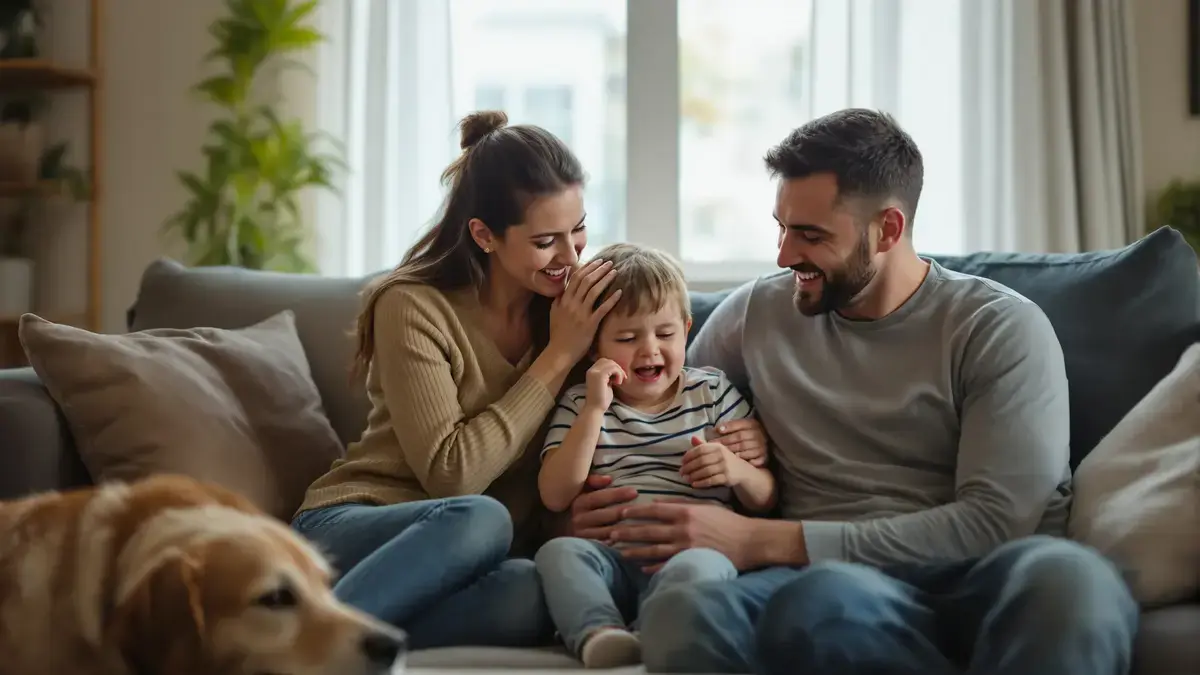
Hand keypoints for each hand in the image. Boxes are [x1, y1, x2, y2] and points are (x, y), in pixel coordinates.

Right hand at [548, 259, 621, 362]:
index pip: (575, 278)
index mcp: (563, 300)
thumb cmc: (558, 334)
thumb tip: (563, 288)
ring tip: (615, 272)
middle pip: (586, 281)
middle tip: (609, 262)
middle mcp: (572, 304)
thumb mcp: (554, 313)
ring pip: (594, 291)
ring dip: (605, 279)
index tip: (597, 261)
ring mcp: (581, 314)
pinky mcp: (590, 324)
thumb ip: (559, 299)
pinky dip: (611, 299)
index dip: (587, 267)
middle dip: (599, 269)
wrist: (559, 352)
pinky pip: (602, 308)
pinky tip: (620, 292)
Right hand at [568, 474, 638, 541]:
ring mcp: (584, 536)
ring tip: (641, 524)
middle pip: (605, 515)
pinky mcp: (589, 549)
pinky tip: (632, 542)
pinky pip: (606, 547)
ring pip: (607, 532)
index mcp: (579, 503)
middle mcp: (579, 520)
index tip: (634, 491)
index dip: (616, 494)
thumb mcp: (582, 491)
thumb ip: (593, 481)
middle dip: (623, 511)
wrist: (564, 532)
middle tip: (642, 508)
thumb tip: (608, 479)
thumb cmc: (581, 508)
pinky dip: (619, 544)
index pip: (598, 498)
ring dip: (624, 529)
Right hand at [585, 358, 624, 412]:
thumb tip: (616, 371)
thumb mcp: (606, 384)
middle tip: (621, 379)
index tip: (619, 377)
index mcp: (591, 372)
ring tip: (619, 382)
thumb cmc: (601, 399)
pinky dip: (618, 374)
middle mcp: (591, 370)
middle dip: (617, 368)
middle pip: (608, 360)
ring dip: (619, 371)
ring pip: (611, 363)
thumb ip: (608, 376)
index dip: (613, 367)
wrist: (595, 408)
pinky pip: (613, 368)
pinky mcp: (599, 375)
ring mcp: (594, 372)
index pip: (604, 361)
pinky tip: (618, 383)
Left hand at [610, 502, 754, 571]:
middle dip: (628, 532)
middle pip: (648, 531)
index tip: (622, 513)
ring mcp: (686, 548)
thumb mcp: (704, 506)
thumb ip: (680, 504)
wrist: (749, 542)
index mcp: (685, 512)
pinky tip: (642, 569)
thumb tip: (657, 503)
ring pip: (653, 550)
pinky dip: (653, 567)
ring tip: (620, 552)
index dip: (636, 512)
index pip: (654, 510)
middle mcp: (682, 529)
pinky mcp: (691, 562)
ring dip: (635, 551)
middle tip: (611, 534)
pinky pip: (667, 566)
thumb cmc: (728, 522)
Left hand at [680, 437, 748, 488]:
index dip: (689, 455)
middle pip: (701, 461)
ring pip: (705, 471)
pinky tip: (694, 484)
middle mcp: (722, 455)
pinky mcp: (727, 478)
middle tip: (681, 472)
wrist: (742, 471)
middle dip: (689, 467)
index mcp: (717, 447)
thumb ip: (703, 446)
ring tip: (686, 478)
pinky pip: (711, 480)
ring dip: (693, 475)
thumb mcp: (716, 451)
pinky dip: (701, 483)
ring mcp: (725, 467)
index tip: (682, 461)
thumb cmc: (725, 460)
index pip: (700, 449)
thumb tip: (692, 438)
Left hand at [710, 417, 768, 467]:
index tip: (717, 430)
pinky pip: (754, 459)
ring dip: (732, 450)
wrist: (764, 445)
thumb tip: (716, 429)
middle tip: (713, 444)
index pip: (740, 424)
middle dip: (725, 440)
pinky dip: (745, 460)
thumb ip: (731, 426)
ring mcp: (762, 446)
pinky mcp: (764, 457)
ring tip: (721, 453)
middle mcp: (759, 434)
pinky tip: (736, 460)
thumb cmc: (747, 436)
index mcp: (753, 425)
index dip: (729, 427)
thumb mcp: (741, 427)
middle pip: (740, 437)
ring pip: (745, 448)